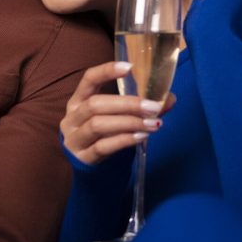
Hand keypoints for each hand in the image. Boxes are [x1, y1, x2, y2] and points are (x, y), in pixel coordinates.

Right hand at [60, 62, 174, 165]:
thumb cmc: (106, 138)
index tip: (129, 67)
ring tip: (152, 123)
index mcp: (78, 101)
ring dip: (128, 122)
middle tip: (152, 106)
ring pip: (98, 125)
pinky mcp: (82, 159)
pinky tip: (141, 137)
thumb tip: (169, 99)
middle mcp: (72, 118)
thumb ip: (140, 108)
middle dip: (126, 104)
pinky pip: (103, 147)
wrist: (95, 174)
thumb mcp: (118, 119)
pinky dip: (124, 140)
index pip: (88, 79)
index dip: (106, 71)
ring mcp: (74, 139)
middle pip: (95, 104)